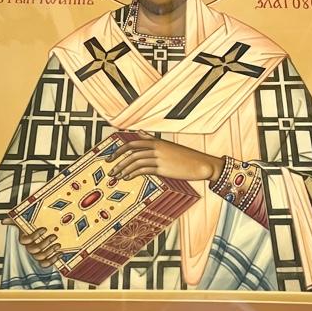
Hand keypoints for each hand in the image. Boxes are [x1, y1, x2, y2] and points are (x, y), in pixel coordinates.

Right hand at [0, 221, 61, 266]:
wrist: (49, 228)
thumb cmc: (37, 224)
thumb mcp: (27, 220)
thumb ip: (16, 220)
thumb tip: (4, 221)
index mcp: (25, 238)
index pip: (25, 241)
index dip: (34, 236)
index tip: (44, 228)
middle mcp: (30, 247)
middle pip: (33, 250)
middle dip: (44, 243)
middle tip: (54, 236)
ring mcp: (37, 254)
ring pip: (40, 257)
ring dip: (49, 251)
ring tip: (57, 244)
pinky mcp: (45, 259)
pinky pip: (45, 264)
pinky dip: (53, 260)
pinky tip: (60, 253)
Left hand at [108, 132, 225, 181]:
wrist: (201, 164)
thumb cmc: (185, 156)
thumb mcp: (167, 145)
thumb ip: (152, 139)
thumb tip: (140, 131)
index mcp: (157, 142)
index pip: (133, 143)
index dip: (119, 150)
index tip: (110, 157)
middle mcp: (156, 148)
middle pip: (131, 152)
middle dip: (117, 160)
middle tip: (109, 168)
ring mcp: (159, 158)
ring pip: (135, 162)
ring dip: (123, 169)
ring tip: (116, 176)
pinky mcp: (163, 168)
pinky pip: (144, 170)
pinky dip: (133, 174)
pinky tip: (127, 178)